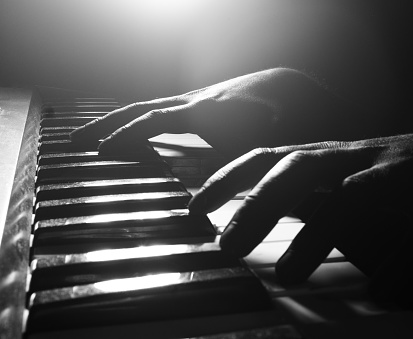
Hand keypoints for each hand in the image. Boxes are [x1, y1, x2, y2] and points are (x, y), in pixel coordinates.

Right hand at [70, 68, 361, 158]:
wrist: (294, 90)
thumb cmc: (283, 118)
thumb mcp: (264, 142)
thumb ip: (239, 156)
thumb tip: (219, 174)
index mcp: (203, 110)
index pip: (152, 120)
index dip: (125, 135)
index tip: (97, 150)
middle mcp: (193, 102)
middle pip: (140, 109)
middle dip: (106, 125)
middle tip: (73, 142)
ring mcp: (194, 101)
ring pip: (147, 109)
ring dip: (118, 124)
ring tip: (91, 139)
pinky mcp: (199, 107)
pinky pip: (160, 113)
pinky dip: (140, 124)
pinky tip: (134, 137)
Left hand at [188, 132, 412, 285]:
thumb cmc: (393, 176)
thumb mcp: (340, 180)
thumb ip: (302, 196)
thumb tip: (249, 222)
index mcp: (330, 157)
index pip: (268, 158)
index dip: (228, 180)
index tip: (195, 211)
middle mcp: (356, 158)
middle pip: (299, 168)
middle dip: (259, 204)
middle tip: (227, 246)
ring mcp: (397, 173)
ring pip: (351, 196)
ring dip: (316, 235)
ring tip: (287, 276)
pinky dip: (398, 260)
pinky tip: (383, 291)